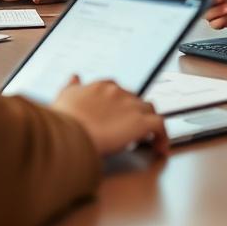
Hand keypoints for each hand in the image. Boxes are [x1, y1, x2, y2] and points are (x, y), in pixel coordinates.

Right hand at [53, 77, 168, 156]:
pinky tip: (160, 148)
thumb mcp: (63, 98)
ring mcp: (131, 105)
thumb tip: (75, 77)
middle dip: (133, 115)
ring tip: (146, 140)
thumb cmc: (63, 120)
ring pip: (149, 110)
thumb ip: (72, 87)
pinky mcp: (141, 122)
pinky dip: (163, 137)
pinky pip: (160, 126)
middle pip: (135, 101)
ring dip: (148, 123)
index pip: (118, 91)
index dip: (120, 106)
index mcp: (102, 87)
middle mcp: (119, 92)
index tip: (118, 117)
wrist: (69, 134)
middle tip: (128, 132)